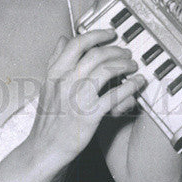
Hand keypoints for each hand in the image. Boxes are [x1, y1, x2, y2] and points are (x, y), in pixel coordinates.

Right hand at [25, 29, 145, 171]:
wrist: (45, 148)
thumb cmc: (48, 118)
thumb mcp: (48, 85)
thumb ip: (56, 60)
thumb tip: (64, 39)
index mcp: (55, 73)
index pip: (76, 44)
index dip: (96, 34)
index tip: (110, 33)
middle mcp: (66, 82)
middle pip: (95, 55)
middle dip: (115, 50)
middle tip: (126, 52)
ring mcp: (78, 98)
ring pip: (106, 71)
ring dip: (124, 65)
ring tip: (133, 66)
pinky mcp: (90, 115)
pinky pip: (114, 96)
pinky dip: (129, 87)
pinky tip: (136, 85)